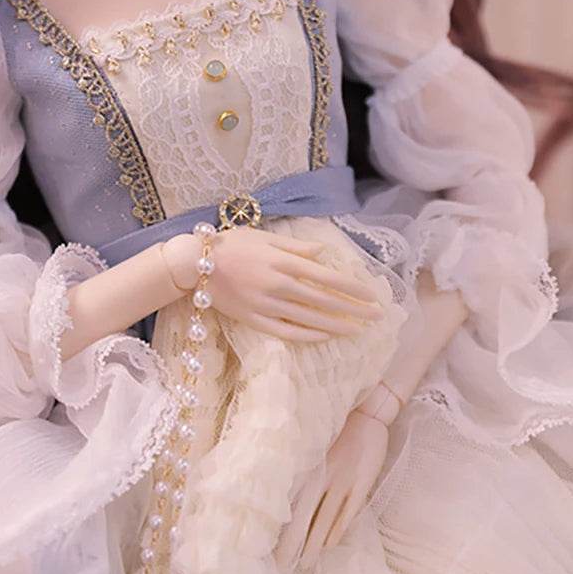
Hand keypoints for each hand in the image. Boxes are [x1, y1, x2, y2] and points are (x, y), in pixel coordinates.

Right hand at [167, 226, 386, 342]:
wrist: (195, 264)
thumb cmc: (231, 244)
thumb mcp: (265, 237)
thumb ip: (295, 247)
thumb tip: (323, 253)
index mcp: (284, 262)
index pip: (328, 279)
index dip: (353, 289)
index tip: (373, 296)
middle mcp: (280, 286)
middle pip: (325, 301)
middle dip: (353, 310)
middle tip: (376, 316)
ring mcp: (268, 306)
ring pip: (310, 319)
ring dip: (337, 325)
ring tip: (358, 330)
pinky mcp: (255, 320)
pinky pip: (288, 332)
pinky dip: (309, 335)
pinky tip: (325, 336)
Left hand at [293, 407, 389, 567]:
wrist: (367, 413)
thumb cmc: (338, 426)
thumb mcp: (314, 443)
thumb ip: (302, 464)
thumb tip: (283, 487)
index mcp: (308, 465)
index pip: (289, 501)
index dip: (279, 524)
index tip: (267, 544)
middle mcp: (322, 476)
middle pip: (303, 515)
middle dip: (293, 542)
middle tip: (283, 566)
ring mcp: (343, 481)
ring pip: (325, 519)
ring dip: (314, 543)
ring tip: (306, 563)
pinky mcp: (361, 484)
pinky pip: (348, 511)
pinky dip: (338, 529)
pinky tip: (330, 545)